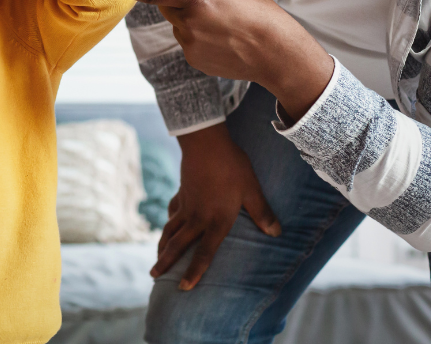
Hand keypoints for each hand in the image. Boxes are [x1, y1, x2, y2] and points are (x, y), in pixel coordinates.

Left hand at [102, 0, 332, 119]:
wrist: (277, 55)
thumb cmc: (260, 15)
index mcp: (198, 0)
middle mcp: (188, 23)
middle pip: (167, 8)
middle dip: (179, 3)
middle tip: (212, 5)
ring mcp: (189, 44)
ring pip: (179, 26)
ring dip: (193, 22)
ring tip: (226, 27)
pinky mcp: (193, 60)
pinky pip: (188, 42)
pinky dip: (200, 39)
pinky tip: (223, 42)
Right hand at [154, 123, 280, 290]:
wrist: (206, 143)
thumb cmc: (232, 167)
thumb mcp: (252, 190)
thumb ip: (262, 213)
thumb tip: (276, 233)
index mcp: (216, 221)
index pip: (204, 253)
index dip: (194, 272)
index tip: (184, 287)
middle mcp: (197, 217)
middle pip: (178, 245)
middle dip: (166, 262)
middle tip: (154, 276)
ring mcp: (186, 205)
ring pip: (170, 230)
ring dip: (162, 246)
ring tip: (156, 259)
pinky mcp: (182, 193)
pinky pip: (172, 212)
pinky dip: (169, 221)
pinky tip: (168, 223)